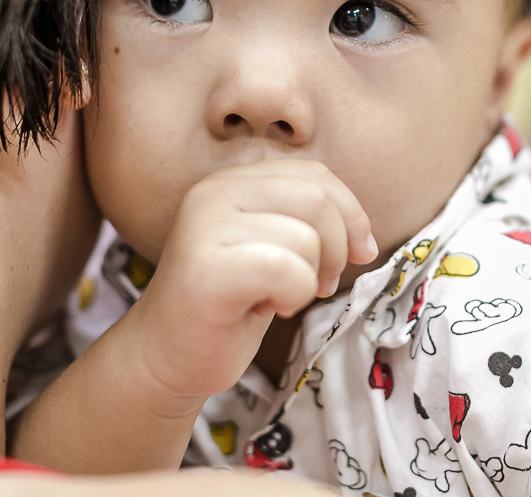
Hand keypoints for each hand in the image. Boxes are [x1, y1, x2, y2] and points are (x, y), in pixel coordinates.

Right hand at [125, 158, 376, 406]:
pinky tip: (261, 309)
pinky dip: (292, 295)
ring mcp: (204, 226)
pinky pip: (285, 269)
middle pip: (317, 199)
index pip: (316, 174)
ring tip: (275, 298)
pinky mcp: (205, 268)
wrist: (166, 356)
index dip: (351, 214)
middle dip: (335, 248)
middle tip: (319, 284)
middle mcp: (214, 191)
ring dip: (307, 280)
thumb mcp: (272, 247)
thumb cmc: (228, 305)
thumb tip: (363, 238)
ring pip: (305, 238)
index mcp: (232, 180)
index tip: (358, 254)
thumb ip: (306, 222)